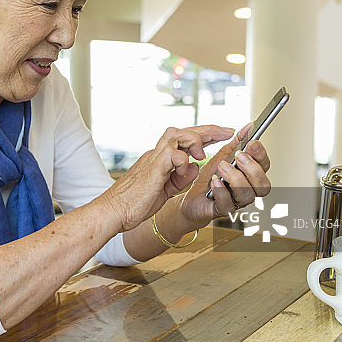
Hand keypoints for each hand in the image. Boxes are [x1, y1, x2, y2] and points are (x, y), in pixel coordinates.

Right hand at [102, 125, 233, 231]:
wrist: (114, 211)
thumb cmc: (135, 203)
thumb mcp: (166, 189)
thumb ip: (180, 177)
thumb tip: (195, 167)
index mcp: (160, 159)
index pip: (184, 140)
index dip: (204, 135)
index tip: (222, 134)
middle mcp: (157, 154)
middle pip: (183, 131)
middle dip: (208, 130)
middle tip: (227, 131)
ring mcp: (153, 159)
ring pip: (176, 134)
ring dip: (194, 140)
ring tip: (203, 153)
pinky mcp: (152, 169)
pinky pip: (172, 155)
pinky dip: (183, 160)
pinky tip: (185, 170)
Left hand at [179, 123, 271, 226]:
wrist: (190, 197)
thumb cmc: (209, 179)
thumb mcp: (222, 156)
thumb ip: (236, 143)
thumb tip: (249, 127)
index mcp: (250, 176)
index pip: (265, 166)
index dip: (261, 155)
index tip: (252, 143)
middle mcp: (247, 190)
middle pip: (263, 185)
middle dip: (252, 168)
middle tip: (238, 156)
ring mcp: (236, 201)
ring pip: (248, 195)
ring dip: (235, 178)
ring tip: (222, 167)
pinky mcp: (222, 209)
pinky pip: (228, 204)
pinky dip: (221, 191)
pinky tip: (214, 181)